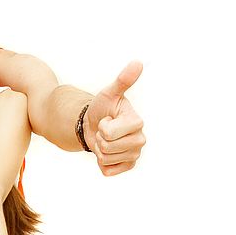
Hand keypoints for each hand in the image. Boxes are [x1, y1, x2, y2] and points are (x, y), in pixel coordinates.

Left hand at [84, 61, 145, 176]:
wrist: (95, 124)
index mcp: (137, 122)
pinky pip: (107, 171)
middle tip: (105, 130)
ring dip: (100, 150)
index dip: (102, 126)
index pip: (110, 132)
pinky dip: (102, 163)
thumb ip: (123, 80)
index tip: (108, 119)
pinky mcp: (128, 166)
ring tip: (106, 140)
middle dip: (100, 139)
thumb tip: (138, 62)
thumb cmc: (103, 108)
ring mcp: (135, 154)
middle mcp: (140, 140)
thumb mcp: (109, 93)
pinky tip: (108, 152)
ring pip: (105, 159)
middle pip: (107, 147)